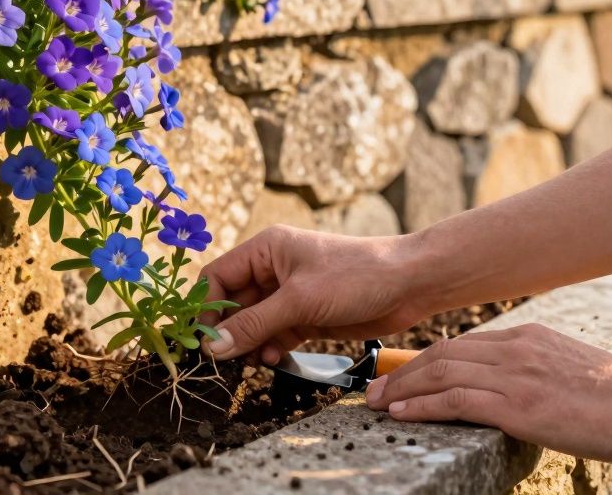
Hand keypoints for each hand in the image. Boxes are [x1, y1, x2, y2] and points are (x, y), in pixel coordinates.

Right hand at [199, 224, 425, 364]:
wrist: (410, 284)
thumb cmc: (356, 275)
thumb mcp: (300, 300)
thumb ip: (255, 324)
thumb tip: (213, 347)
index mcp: (265, 250)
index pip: (217, 277)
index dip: (206, 308)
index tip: (200, 340)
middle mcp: (272, 270)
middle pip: (233, 304)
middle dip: (227, 331)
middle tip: (220, 361)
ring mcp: (290, 295)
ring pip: (253, 324)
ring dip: (248, 344)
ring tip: (251, 362)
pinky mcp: (307, 317)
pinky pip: (275, 335)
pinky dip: (270, 349)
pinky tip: (274, 359)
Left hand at [369, 323, 611, 462]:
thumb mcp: (572, 369)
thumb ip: (538, 370)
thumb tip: (518, 389)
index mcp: (527, 338)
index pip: (462, 345)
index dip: (426, 360)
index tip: (404, 374)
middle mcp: (514, 349)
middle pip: (442, 354)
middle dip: (403, 372)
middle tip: (375, 389)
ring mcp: (513, 375)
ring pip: (440, 373)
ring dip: (402, 389)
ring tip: (377, 404)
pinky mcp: (517, 404)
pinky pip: (454, 400)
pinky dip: (421, 406)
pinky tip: (400, 414)